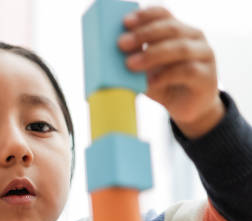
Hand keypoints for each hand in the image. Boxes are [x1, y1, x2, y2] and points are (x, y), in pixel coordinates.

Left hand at [118, 6, 224, 138]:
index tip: (125, 22)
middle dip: (143, 34)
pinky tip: (151, 82)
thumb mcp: (146, 70)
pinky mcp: (208, 76)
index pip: (163, 14)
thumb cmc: (163, 84)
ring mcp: (205, 55)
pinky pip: (188, 71)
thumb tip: (112, 54)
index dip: (145, 16)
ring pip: (180, 48)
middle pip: (170, 28)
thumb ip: (135, 58)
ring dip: (152, 55)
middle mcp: (194, 37)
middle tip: (121, 44)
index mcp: (178, 29)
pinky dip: (166, 75)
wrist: (187, 108)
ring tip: (131, 64)